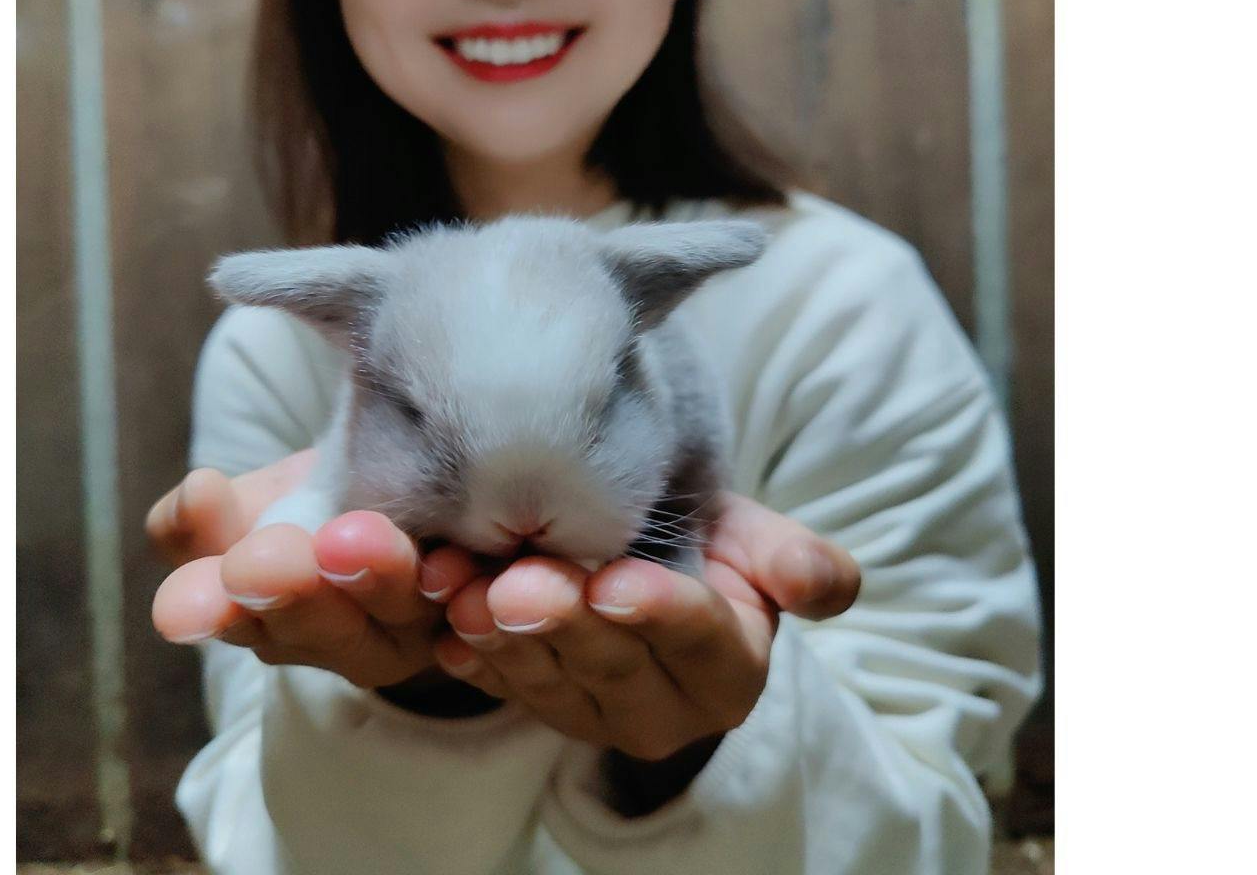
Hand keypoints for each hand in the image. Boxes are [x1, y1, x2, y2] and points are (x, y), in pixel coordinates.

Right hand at [146, 455, 485, 695]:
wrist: (422, 485)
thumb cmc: (318, 502)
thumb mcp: (248, 510)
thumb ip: (203, 522)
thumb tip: (196, 495)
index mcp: (271, 622)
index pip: (235, 620)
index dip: (212, 609)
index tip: (188, 599)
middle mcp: (347, 640)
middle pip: (319, 626)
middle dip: (292, 593)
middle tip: (263, 562)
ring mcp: (420, 630)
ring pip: (399, 610)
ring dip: (378, 578)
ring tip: (353, 539)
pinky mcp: (485, 611)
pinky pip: (479, 605)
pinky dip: (466, 583)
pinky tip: (452, 561)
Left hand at [431, 492, 860, 766]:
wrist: (642, 559)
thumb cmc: (704, 540)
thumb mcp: (754, 538)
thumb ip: (793, 560)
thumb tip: (814, 587)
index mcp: (730, 669)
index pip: (699, 641)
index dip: (659, 612)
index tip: (615, 580)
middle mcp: (664, 711)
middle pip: (610, 664)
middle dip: (562, 621)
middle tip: (519, 582)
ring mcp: (592, 718)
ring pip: (544, 679)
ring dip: (500, 636)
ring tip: (465, 592)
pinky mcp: (536, 708)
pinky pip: (497, 687)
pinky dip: (467, 650)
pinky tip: (442, 619)